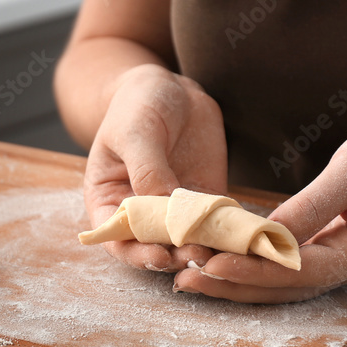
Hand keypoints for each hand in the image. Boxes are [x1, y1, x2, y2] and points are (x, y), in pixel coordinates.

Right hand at [84, 64, 227, 271]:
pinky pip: (214, 223)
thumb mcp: (135, 133)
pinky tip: (237, 236)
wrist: (170, 90)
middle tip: (195, 256)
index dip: (135, 254)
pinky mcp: (204, 201)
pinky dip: (225, 233)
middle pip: (153, 247)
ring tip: (217, 251)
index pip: (116, 239)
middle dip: (174, 256)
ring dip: (202, 249)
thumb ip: (146, 168)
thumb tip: (162, 206)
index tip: (159, 255)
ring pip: (186, 241)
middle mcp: (140, 214)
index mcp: (109, 201)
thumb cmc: (137, 107)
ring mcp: (173, 211)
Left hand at [175, 116, 346, 301]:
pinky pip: (280, 268)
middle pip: (282, 287)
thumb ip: (315, 203)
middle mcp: (346, 266)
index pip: (298, 270)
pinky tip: (216, 263)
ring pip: (278, 283)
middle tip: (185, 278)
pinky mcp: (322, 251)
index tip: (212, 263)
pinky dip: (247, 267)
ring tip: (189, 277)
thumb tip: (271, 233)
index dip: (252, 269)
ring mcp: (335, 262)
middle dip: (232, 284)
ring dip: (234, 282)